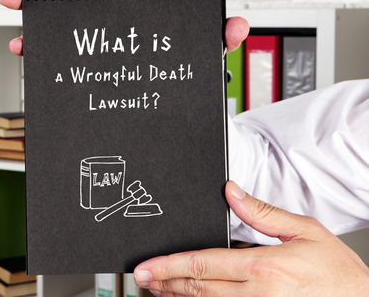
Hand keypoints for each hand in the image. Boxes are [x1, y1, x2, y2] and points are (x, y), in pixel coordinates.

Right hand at [0, 0, 248, 55]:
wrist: (168, 105)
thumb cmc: (183, 73)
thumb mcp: (202, 56)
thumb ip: (218, 39)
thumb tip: (237, 25)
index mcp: (142, 11)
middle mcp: (116, 18)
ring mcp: (96, 37)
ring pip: (62, 13)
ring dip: (34, 6)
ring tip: (12, 0)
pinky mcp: (85, 57)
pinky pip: (57, 46)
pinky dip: (38, 45)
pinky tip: (23, 47)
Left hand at [134, 181, 368, 296]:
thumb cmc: (337, 272)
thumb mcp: (304, 231)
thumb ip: (262, 212)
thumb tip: (231, 192)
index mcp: (263, 267)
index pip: (203, 263)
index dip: (169, 265)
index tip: (147, 266)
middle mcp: (257, 294)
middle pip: (197, 287)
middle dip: (164, 281)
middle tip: (141, 277)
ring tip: (156, 289)